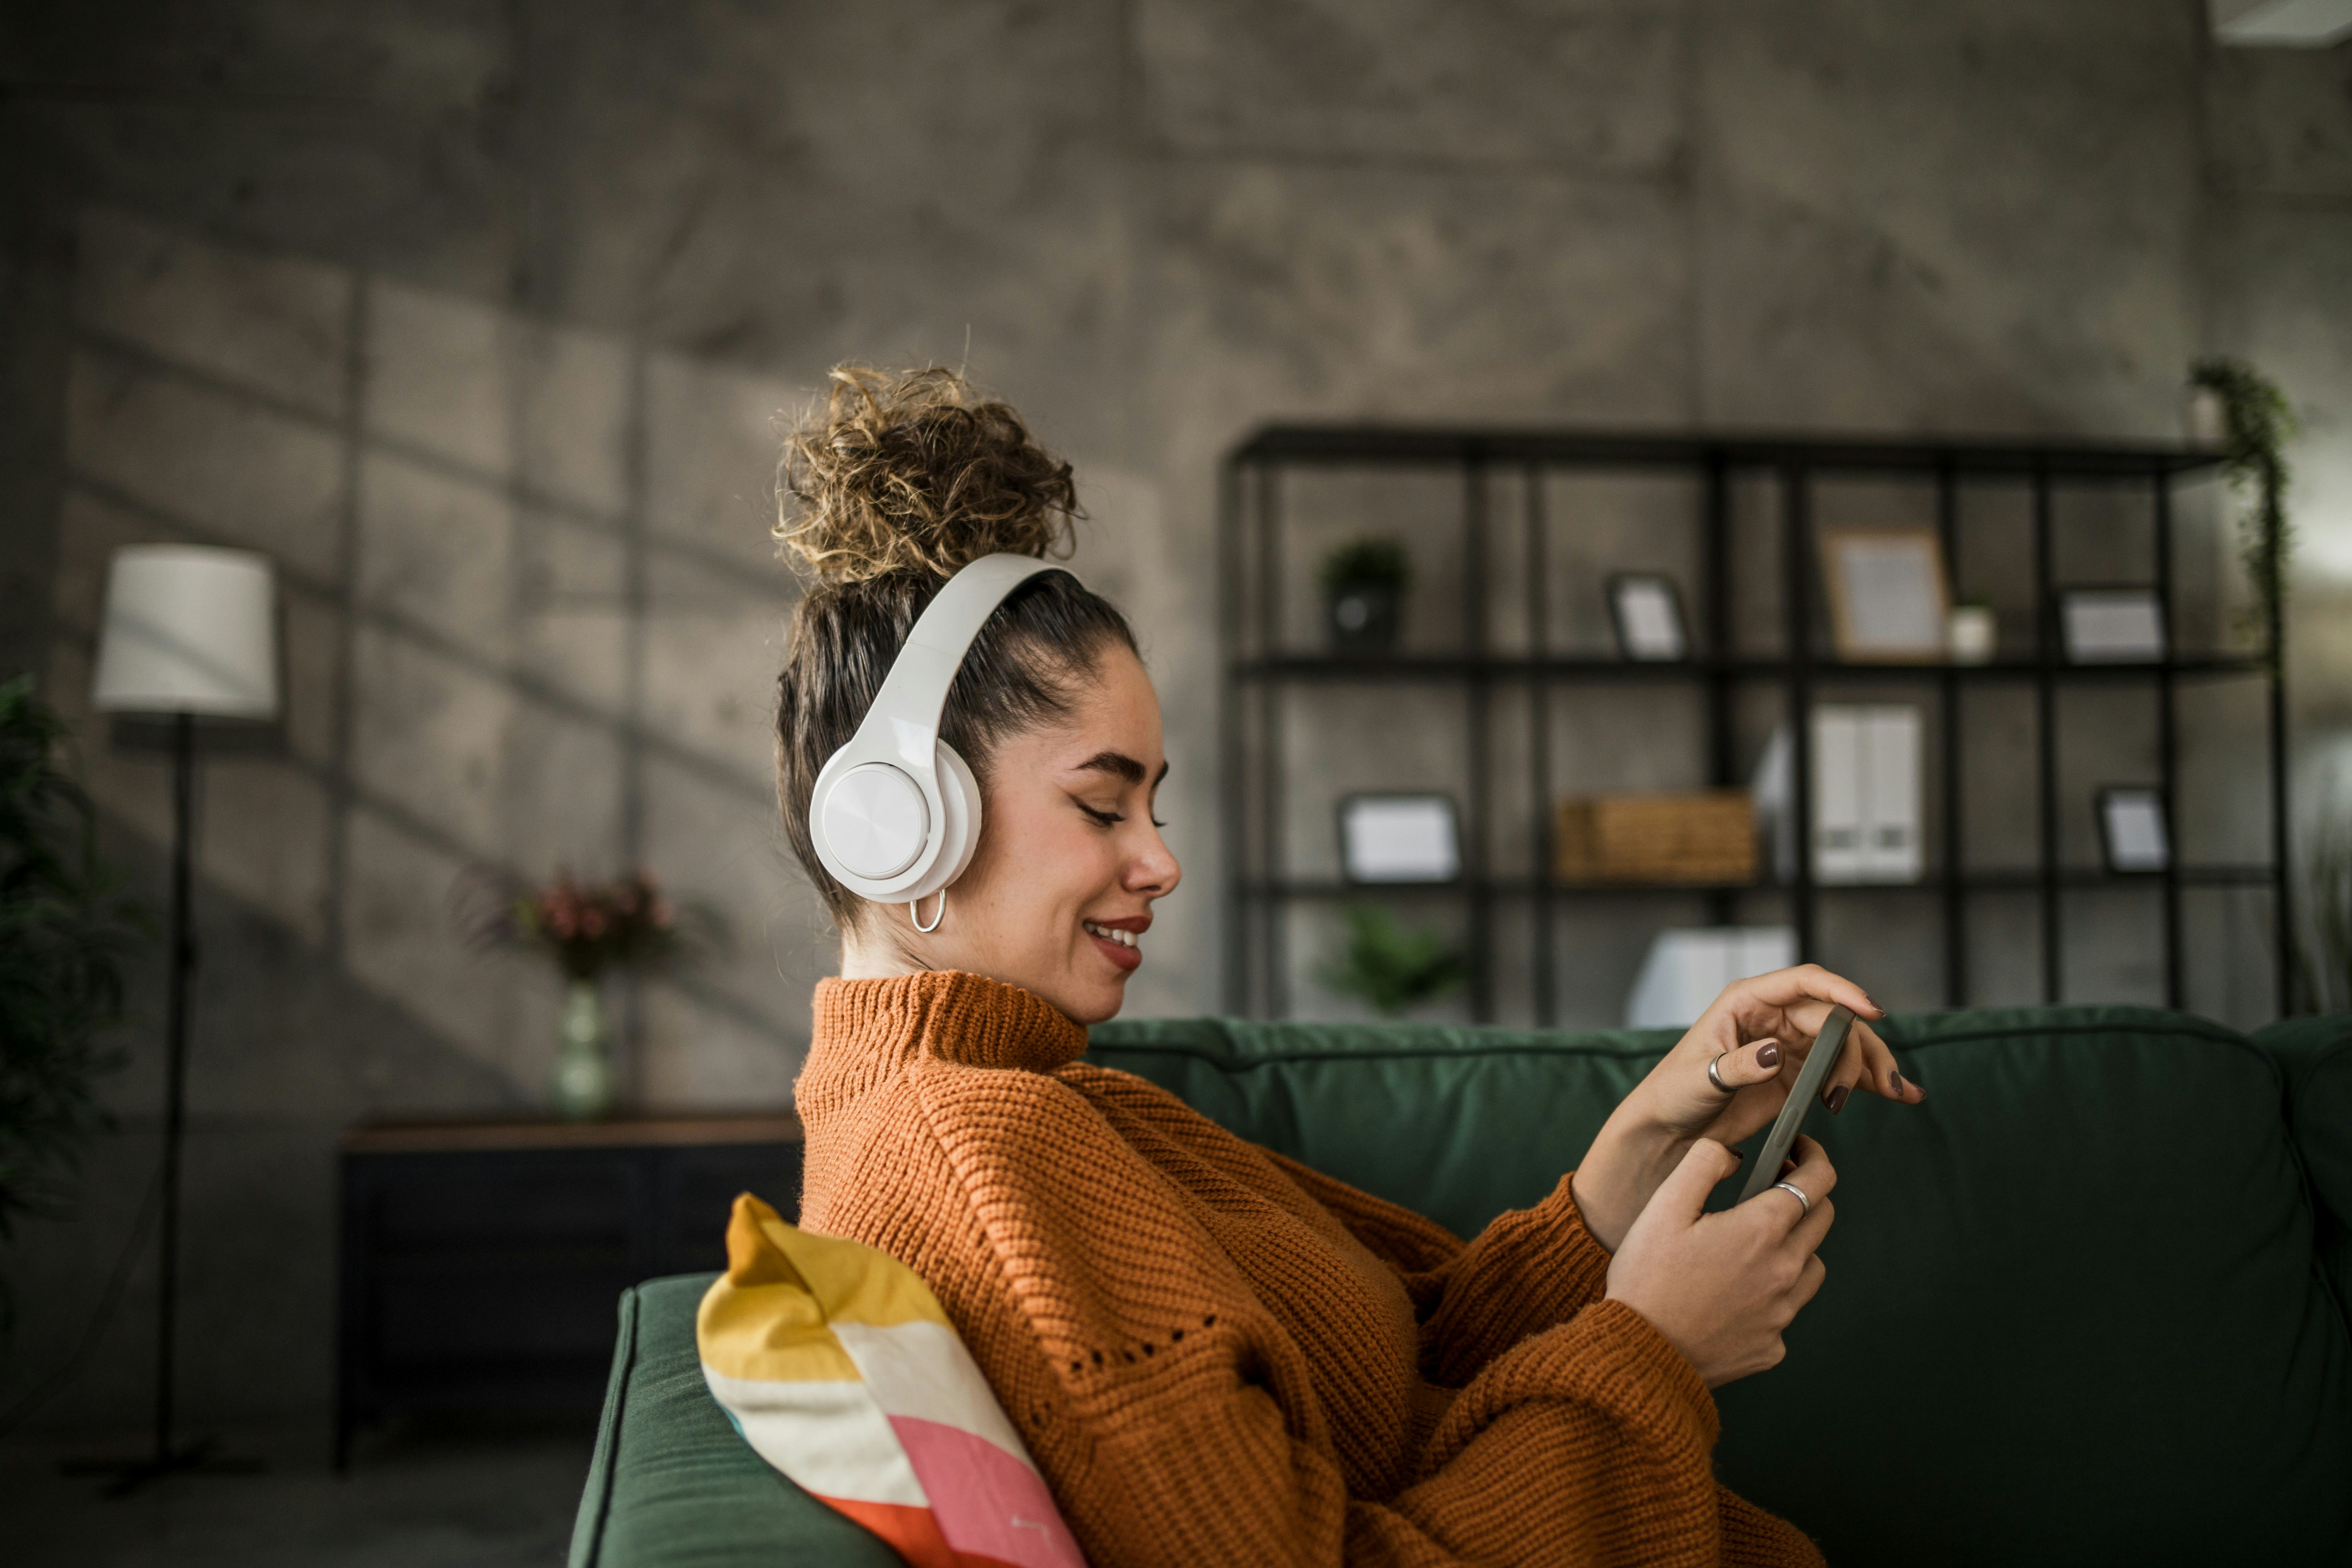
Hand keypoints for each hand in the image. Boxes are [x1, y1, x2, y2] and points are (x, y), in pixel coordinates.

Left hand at [1571, 964, 1917, 1250]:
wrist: (1670, 1130)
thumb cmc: (1673, 1094)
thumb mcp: (1698, 1079)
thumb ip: (1736, 1066)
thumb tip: (1774, 1052)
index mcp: (1747, 1001)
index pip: (1803, 982)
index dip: (1840, 990)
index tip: (1871, 1011)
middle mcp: (1773, 1017)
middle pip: (1833, 1019)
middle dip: (1857, 1048)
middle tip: (1860, 1088)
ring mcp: (1789, 1045)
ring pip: (1845, 1045)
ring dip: (1874, 1066)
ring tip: (1898, 1092)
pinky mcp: (1798, 1075)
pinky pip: (1841, 1071)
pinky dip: (1870, 1081)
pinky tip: (1901, 1094)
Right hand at [1604, 1136, 1834, 1386]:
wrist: (1639, 1354)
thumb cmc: (1647, 1279)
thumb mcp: (1664, 1205)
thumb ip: (1704, 1162)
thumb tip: (1735, 1155)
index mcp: (1760, 1230)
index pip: (1817, 1182)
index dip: (1814, 1157)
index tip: (1799, 1149)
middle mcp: (1783, 1271)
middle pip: (1822, 1219)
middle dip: (1806, 1194)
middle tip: (1773, 1186)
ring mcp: (1782, 1313)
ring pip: (1812, 1265)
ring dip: (1795, 1245)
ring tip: (1756, 1242)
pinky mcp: (1772, 1346)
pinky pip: (1787, 1310)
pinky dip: (1773, 1293)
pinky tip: (1739, 1291)